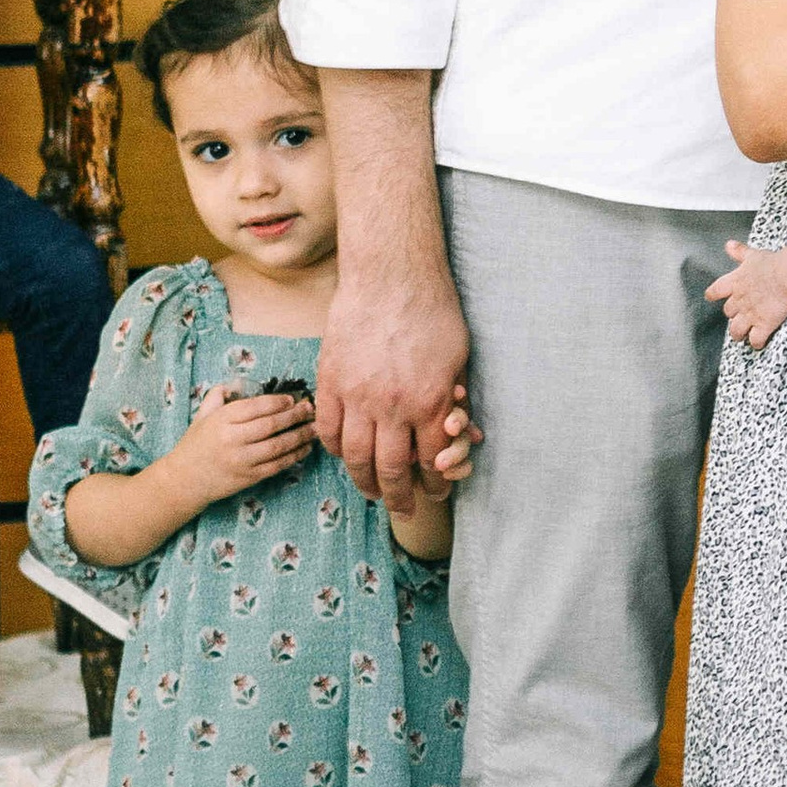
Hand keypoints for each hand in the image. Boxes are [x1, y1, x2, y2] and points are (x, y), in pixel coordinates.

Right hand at [173, 382, 317, 512]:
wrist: (184, 480)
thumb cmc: (195, 445)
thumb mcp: (202, 416)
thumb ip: (218, 396)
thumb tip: (235, 382)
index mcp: (222, 420)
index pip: (256, 407)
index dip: (278, 402)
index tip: (292, 399)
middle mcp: (232, 439)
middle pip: (271, 425)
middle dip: (295, 415)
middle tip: (310, 409)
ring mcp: (242, 460)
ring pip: (278, 445)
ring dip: (300, 436)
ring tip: (314, 428)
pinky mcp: (249, 477)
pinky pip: (277, 465)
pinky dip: (295, 456)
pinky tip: (306, 448)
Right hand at [313, 264, 468, 515]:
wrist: (391, 276)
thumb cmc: (434, 312)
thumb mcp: (459, 358)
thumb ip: (452, 398)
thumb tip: (455, 431)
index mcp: (429, 403)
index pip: (431, 461)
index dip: (434, 482)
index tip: (435, 491)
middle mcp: (391, 407)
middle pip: (390, 469)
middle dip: (399, 496)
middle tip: (403, 510)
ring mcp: (356, 396)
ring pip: (355, 457)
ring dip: (364, 481)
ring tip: (372, 492)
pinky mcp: (330, 382)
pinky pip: (328, 429)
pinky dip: (335, 448)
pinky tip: (344, 455)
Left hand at [708, 238, 786, 349]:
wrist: (786, 276)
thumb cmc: (772, 264)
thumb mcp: (753, 255)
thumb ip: (740, 252)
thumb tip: (729, 245)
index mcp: (735, 283)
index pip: (716, 290)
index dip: (712, 294)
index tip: (710, 297)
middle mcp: (739, 301)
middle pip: (728, 312)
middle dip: (732, 315)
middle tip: (737, 316)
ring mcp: (750, 315)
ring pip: (737, 330)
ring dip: (738, 334)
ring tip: (741, 336)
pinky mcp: (763, 325)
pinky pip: (756, 340)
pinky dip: (756, 343)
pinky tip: (759, 344)